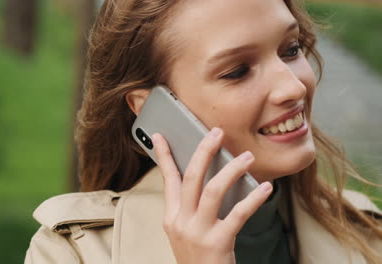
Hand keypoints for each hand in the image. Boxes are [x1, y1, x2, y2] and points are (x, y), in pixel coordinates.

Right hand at [152, 127, 272, 263]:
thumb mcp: (185, 232)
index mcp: (172, 217)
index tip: (160, 135)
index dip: (163, 155)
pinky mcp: (217, 243)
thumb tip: (210, 176)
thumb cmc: (198, 257)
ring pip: (213, 190)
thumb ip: (192, 207)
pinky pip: (238, 214)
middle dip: (204, 151)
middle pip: (190, 177)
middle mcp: (181, 222)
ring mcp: (197, 233)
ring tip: (247, 157)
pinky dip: (253, 198)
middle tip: (217, 132)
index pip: (167, 179)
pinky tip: (265, 189)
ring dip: (232, 170)